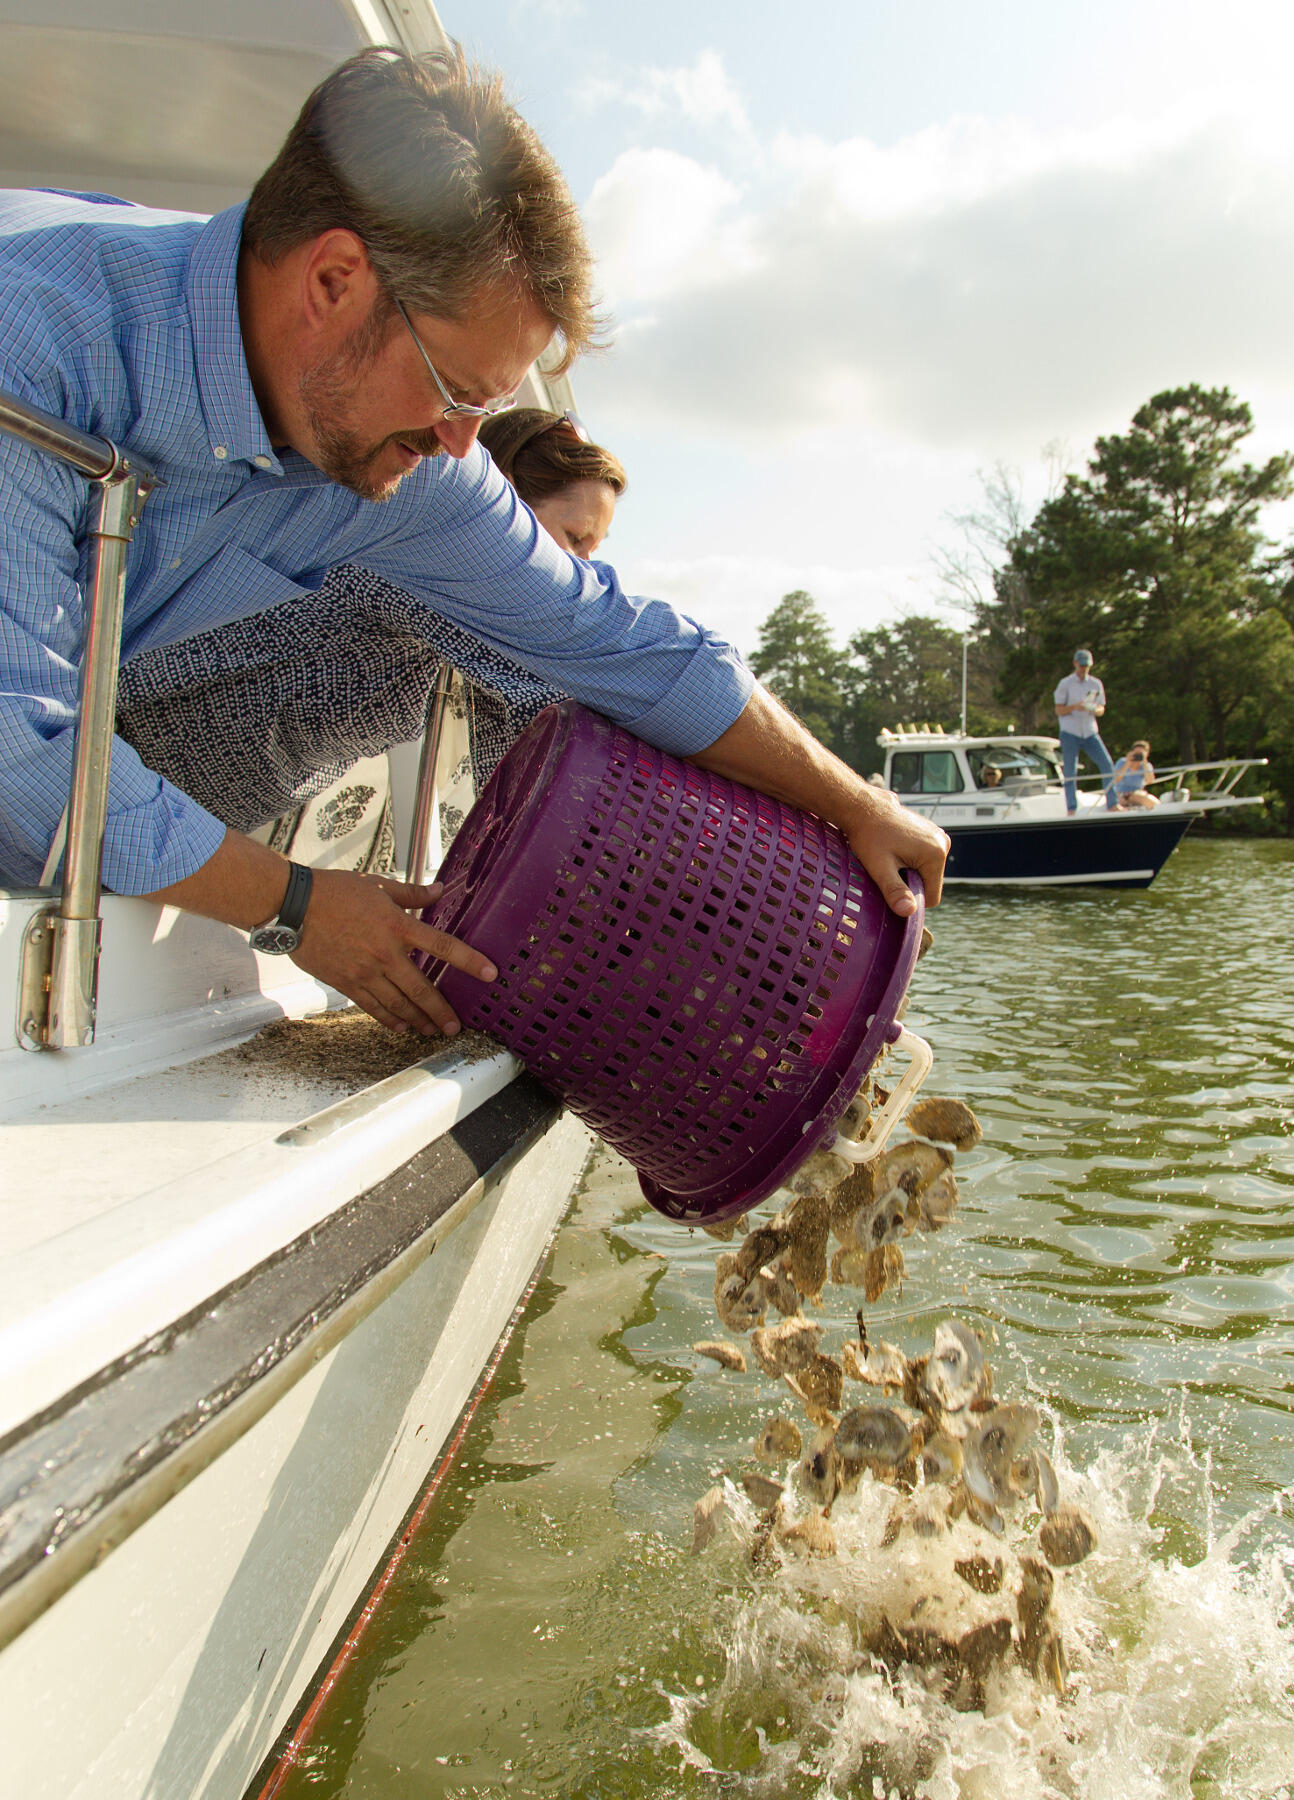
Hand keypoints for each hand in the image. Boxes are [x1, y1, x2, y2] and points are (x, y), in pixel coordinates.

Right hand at [291, 869, 496, 1034]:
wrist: (293, 907)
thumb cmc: (333, 891)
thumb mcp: (377, 885)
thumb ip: (412, 893)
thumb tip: (439, 889)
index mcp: (397, 926)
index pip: (442, 946)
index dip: (469, 961)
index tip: (489, 974)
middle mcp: (385, 953)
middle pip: (422, 988)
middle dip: (441, 1010)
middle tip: (455, 1025)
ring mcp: (365, 971)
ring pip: (399, 1003)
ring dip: (419, 1019)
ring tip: (432, 1030)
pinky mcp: (346, 982)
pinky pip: (372, 1006)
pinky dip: (389, 1019)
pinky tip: (401, 1027)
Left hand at [844, 785, 948, 914]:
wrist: (863, 807)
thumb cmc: (869, 834)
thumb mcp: (880, 867)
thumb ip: (895, 890)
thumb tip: (909, 911)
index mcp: (936, 854)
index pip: (932, 897)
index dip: (911, 898)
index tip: (892, 886)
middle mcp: (943, 843)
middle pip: (929, 883)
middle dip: (909, 882)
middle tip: (888, 868)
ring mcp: (938, 836)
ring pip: (925, 871)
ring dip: (908, 871)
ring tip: (890, 856)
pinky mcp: (931, 833)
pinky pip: (923, 858)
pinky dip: (909, 860)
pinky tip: (894, 848)